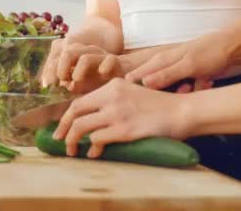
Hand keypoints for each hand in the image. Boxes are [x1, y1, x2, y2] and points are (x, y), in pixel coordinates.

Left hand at [41, 37, 118, 90]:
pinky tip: (101, 75)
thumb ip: (65, 85)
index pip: (56, 59)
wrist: (121, 73)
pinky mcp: (115, 61)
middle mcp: (85, 53)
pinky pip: (109, 60)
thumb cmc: (95, 81)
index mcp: (74, 56)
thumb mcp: (77, 84)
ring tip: (76, 83)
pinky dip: (104, 66)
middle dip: (60, 69)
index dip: (49, 72)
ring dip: (78, 71)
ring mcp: (100, 56)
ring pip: (85, 57)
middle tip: (60, 84)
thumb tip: (50, 90)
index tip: (48, 87)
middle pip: (67, 54)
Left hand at [53, 78, 188, 157]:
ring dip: (72, 141)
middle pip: (75, 111)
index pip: (80, 100)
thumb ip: (113, 101)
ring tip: (72, 151)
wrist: (182, 110)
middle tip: (58, 140)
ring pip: (81, 127)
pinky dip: (92, 149)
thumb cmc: (161, 106)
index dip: (67, 115)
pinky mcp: (124, 129)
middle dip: (62, 127)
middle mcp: (111, 95)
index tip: (62, 127)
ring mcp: (117, 112)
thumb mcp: (133, 93)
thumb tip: (92, 119)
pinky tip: (94, 154)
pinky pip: (97, 140)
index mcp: (113, 85)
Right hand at [124, 33, 227, 90]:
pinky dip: (195, 89)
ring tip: (198, 83)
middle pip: (153, 88)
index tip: (146, 102)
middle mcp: (164, 66)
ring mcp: (175, 72)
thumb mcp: (188, 66)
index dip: (137, 92)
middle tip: (186, 89)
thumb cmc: (208, 53)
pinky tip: (207, 82)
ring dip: (184, 92)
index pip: (136, 78)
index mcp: (159, 61)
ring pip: (171, 91)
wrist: (231, 47)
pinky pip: (185, 90)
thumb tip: (143, 84)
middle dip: (166, 95)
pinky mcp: (186, 78)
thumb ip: (166, 75)